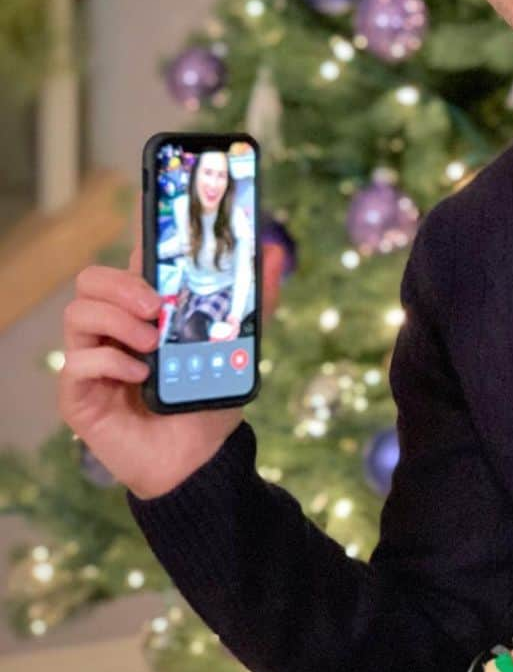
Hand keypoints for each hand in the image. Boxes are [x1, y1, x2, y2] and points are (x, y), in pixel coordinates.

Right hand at [57, 197, 243, 499]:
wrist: (199, 460)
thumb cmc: (207, 400)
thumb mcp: (238, 347)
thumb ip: (255, 302)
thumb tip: (277, 255)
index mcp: (144, 310)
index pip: (131, 258)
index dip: (138, 233)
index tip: (157, 212)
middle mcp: (113, 330)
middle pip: (90, 278)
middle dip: (122, 284)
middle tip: (156, 307)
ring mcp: (92, 360)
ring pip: (76, 313)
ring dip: (117, 322)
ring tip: (152, 345)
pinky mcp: (80, 395)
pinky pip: (77, 364)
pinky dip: (111, 364)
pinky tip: (139, 376)